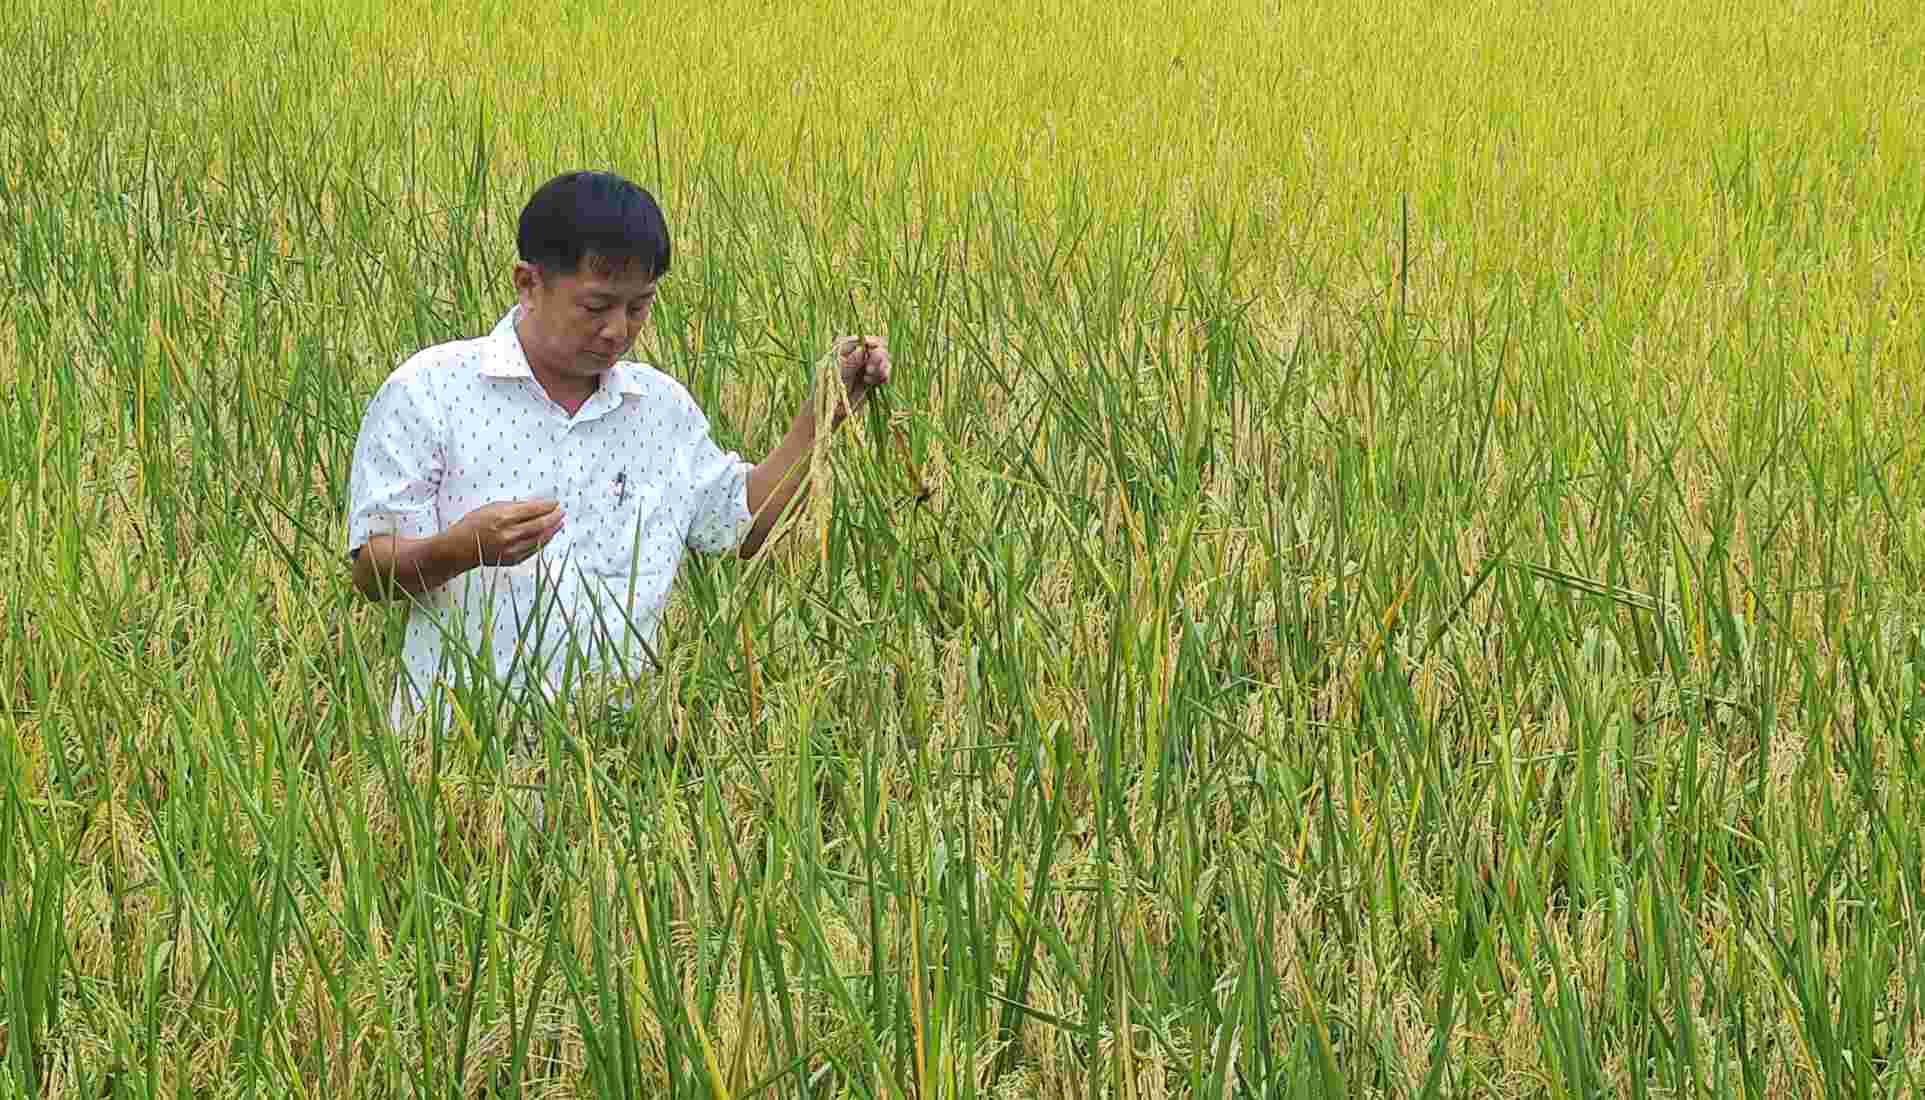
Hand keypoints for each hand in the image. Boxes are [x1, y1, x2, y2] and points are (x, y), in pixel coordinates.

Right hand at [449, 499, 563, 566]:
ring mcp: (511, 549)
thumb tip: (539, 505)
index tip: (555, 502)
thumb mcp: (492, 507)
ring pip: (540, 539)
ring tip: (559, 523)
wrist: (460, 548)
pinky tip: (548, 535)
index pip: (533, 510)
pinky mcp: (513, 559)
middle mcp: (509, 534)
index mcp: (503, 517)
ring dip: (552, 530)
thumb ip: (516, 506)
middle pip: (540, 525)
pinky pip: (534, 549)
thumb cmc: (475, 523)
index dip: (548, 506)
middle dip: (554, 518)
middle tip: (561, 512)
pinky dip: (543, 541)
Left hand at [824, 335, 891, 426]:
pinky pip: (885, 372)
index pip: (861, 339)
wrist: (831, 411)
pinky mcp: (872, 377)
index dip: (870, 343)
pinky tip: (875, 383)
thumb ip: (850, 363)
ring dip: (882, 367)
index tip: (873, 352)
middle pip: (877, 346)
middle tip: (870, 370)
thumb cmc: (828, 390)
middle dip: (878, 357)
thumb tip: (863, 350)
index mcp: (843, 349)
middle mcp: (856, 355)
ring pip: (884, 359)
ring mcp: (865, 366)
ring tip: (869, 379)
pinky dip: (884, 376)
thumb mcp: (837, 375)